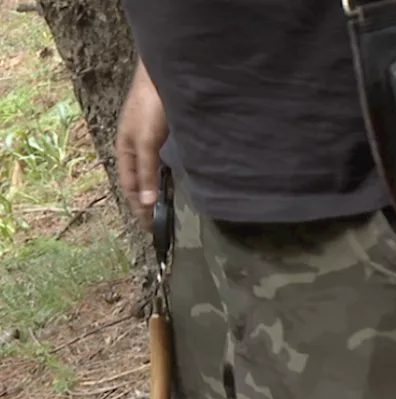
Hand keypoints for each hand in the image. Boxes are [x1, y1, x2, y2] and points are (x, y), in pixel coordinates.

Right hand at [115, 63, 167, 231]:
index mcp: (126, 151)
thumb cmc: (151, 107)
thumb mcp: (146, 142)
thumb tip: (145, 205)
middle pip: (139, 182)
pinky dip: (166, 176)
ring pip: (151, 172)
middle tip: (159, 226)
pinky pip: (162, 162)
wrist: (165, 74)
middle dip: (145, 204)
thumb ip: (146, 172)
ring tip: (166, 210)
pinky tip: (174, 182)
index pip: (130, 188)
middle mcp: (136, 148)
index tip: (151, 231)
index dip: (139, 209)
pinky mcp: (164, 134)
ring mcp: (149, 140)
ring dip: (156, 191)